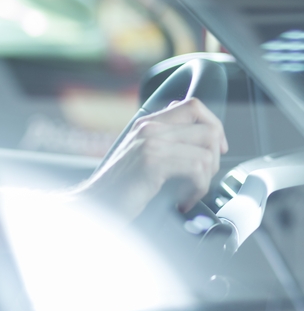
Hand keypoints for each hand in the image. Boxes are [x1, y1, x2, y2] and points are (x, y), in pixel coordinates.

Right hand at [80, 98, 227, 218]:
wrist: (94, 204)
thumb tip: (187, 129)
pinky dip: (198, 190)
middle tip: (203, 177)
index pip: (193, 106)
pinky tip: (183, 201)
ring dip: (207, 178)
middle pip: (208, 128)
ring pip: (206, 152)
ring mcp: (150, 143)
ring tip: (191, 192)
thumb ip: (162, 140)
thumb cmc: (118, 187)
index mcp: (147, 124)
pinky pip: (196, 169)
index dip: (214, 126)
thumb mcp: (140, 156)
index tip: (215, 150)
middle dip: (216, 157)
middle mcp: (149, 129)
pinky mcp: (151, 162)